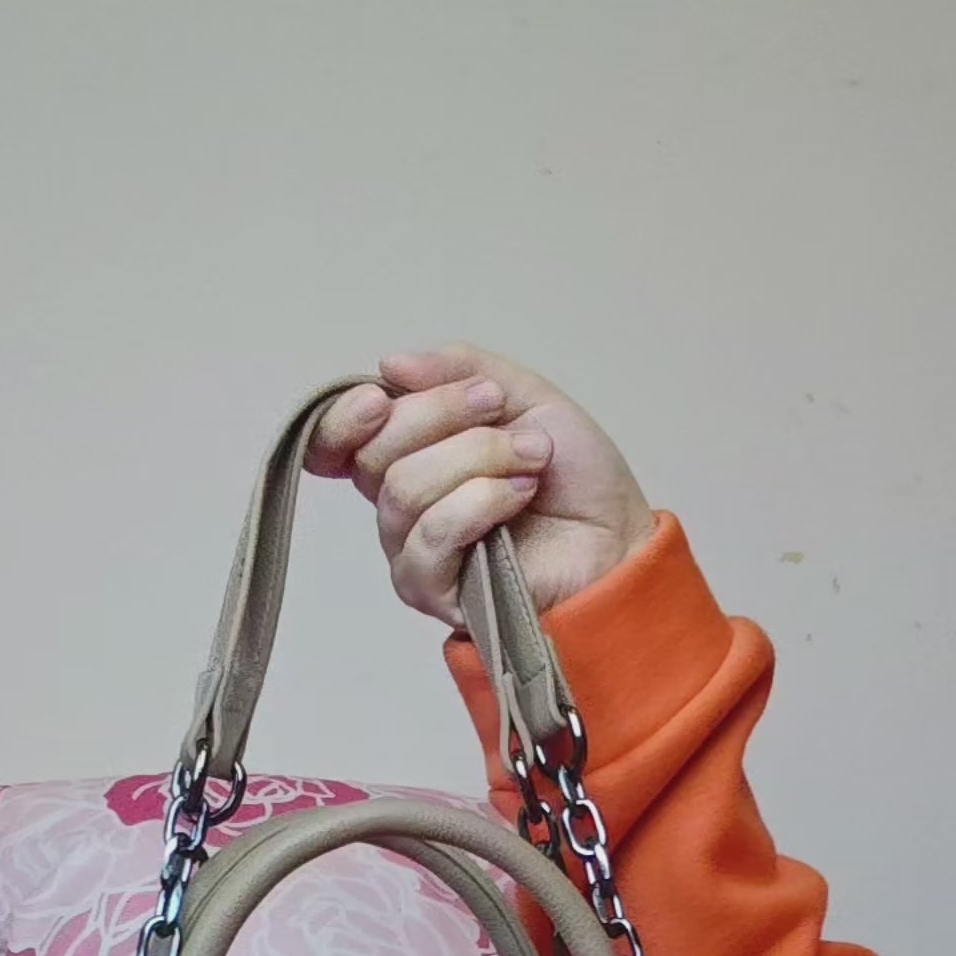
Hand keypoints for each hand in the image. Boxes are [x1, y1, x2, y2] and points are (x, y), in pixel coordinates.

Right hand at [306, 344, 655, 629]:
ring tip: (532, 458)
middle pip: (374, 455)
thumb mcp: (524, 394)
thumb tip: (390, 364)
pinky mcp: (436, 592)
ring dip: (477, 458)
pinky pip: (431, 537)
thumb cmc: (574, 476)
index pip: (337, 445)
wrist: (618, 536)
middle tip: (502, 411)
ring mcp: (414, 552)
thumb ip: (460, 369)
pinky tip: (519, 495)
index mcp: (410, 457)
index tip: (380, 394)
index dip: (342, 418)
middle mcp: (401, 506)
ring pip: (404, 490)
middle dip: (441, 416)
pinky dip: (478, 503)